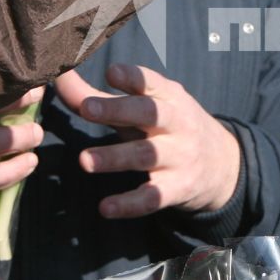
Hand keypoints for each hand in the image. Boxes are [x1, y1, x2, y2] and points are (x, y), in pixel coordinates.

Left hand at [55, 64, 241, 217]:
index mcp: (168, 97)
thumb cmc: (166, 128)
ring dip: (115, 157)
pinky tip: (106, 208)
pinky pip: (153, 197)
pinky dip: (130, 204)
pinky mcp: (177, 188)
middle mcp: (177, 124)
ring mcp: (179, 157)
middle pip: (150, 114)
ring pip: (147, 155)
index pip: (152, 82)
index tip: (111, 72)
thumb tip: (58, 77)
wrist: (221, 165)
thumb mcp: (142, 108)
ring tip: (85, 161)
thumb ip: (97, 95)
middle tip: (87, 108)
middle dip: (119, 109)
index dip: (133, 77)